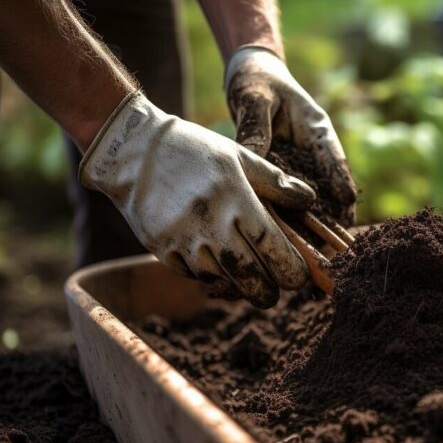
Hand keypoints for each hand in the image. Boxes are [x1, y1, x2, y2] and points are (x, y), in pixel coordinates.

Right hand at [80, 91, 316, 307]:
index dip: (291, 269)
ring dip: (240, 286)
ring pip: (222, 281)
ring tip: (251, 281)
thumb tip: (310, 201)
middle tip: (276, 291)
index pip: (273, 247)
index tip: (299, 276)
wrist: (132, 152)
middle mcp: (210, 224)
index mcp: (235, 199)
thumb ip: (276, 183)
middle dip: (269, 290)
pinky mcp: (161, 250)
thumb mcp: (240, 157)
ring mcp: (183, 240)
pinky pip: (194, 276)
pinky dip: (211, 277)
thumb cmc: (194, 151)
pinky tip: (220, 268)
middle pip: (250, 275)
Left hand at [225, 46, 356, 225]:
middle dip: (334, 213)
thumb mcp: (255, 97)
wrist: (250, 79)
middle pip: (329, 186)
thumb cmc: (257, 82)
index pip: (333, 156)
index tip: (347, 200)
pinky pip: (288, 198)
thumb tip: (253, 156)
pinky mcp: (283, 174)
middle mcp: (314, 151)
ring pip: (311, 198)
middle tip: (335, 239)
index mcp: (316, 127)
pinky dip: (289, 218)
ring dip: (313, 222)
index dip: (341, 178)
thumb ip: (255, 125)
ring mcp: (300, 165)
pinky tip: (287, 241)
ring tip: (316, 248)